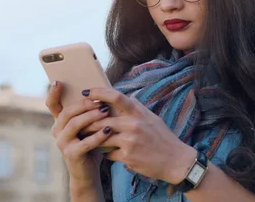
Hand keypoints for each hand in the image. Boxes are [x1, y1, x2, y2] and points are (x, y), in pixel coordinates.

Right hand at [45, 81, 113, 185]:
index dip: (53, 92)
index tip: (59, 81)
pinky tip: (108, 130)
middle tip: (99, 100)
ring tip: (106, 111)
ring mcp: (62, 143)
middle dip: (84, 104)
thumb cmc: (90, 144)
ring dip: (91, 116)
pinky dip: (98, 135)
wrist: (88, 172)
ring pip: (74, 124)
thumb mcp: (87, 126)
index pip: (52, 104)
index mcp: (60, 121)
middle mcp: (57, 130)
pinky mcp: (71, 154)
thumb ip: (87, 112)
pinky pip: (85, 142)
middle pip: (67, 112)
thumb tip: (100, 92)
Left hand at [80, 87, 196, 183]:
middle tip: (78, 121)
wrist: (176, 161)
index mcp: (139, 112)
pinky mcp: (127, 156)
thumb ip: (135, 109)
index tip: (86, 92)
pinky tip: (107, 153)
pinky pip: (108, 152)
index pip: (116, 97)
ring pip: (102, 137)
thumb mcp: (151, 118)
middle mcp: (134, 124)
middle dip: (88, 121)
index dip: (99, 92)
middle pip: (102, 119)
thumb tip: (121, 98)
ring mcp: (130, 140)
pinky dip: (106, 152)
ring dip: (93, 138)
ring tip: (86, 137)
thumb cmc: (162, 138)